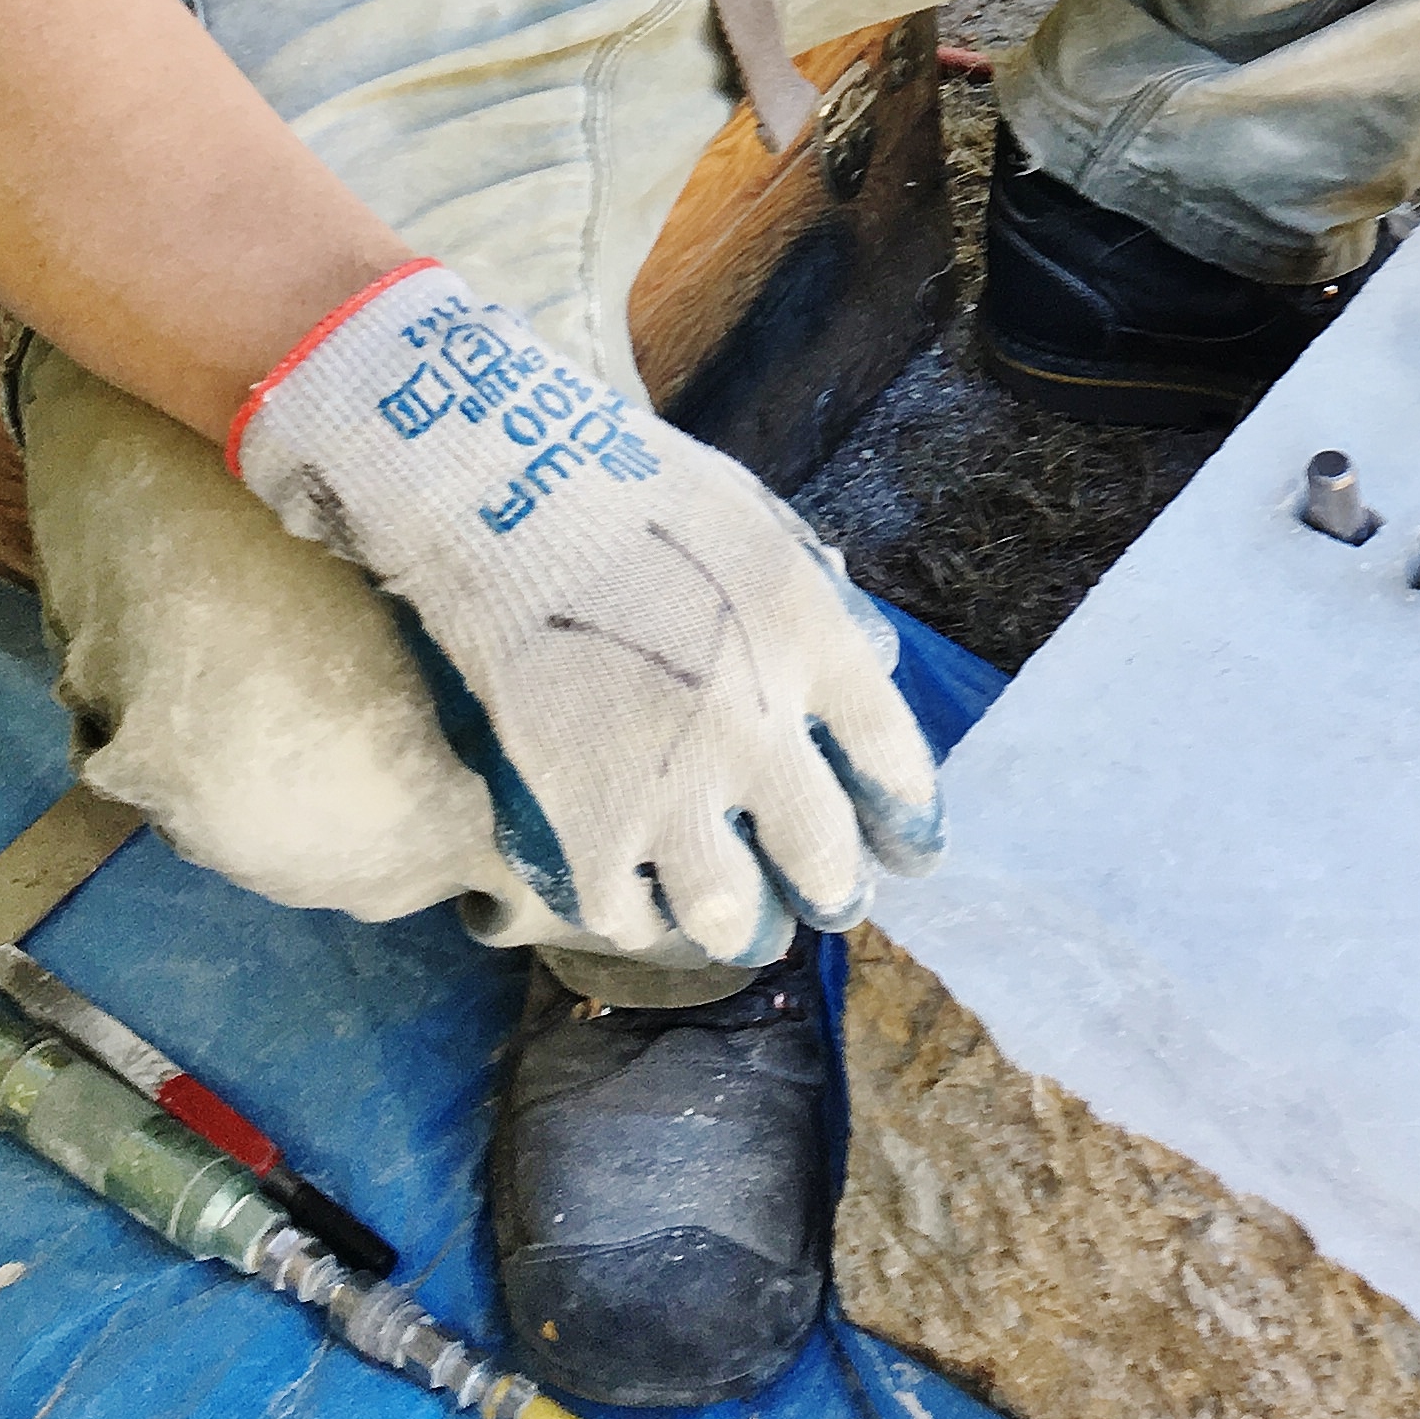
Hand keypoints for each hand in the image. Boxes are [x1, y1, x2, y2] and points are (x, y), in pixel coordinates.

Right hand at [232, 265, 943, 962]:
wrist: (507, 494)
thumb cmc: (638, 491)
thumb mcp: (765, 527)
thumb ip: (822, 605)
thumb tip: (870, 672)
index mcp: (812, 640)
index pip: (894, 759)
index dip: (910, 818)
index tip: (912, 850)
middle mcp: (755, 724)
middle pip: (823, 856)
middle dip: (837, 894)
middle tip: (832, 902)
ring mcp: (667, 778)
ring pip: (728, 911)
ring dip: (745, 928)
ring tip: (746, 925)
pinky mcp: (581, 814)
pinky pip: (624, 908)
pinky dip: (638, 915)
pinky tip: (643, 901)